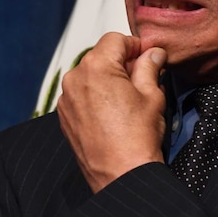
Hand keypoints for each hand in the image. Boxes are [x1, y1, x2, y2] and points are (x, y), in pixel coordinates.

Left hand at [56, 32, 167, 192]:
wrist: (120, 176)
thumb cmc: (136, 138)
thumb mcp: (152, 95)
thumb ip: (149, 67)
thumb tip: (153, 53)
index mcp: (96, 67)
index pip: (115, 40)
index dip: (135, 45)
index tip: (148, 55)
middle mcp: (75, 78)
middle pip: (100, 56)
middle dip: (121, 62)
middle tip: (143, 77)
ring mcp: (66, 98)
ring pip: (89, 75)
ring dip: (107, 79)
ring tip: (128, 98)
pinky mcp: (64, 116)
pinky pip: (81, 94)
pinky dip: (95, 95)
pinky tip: (113, 112)